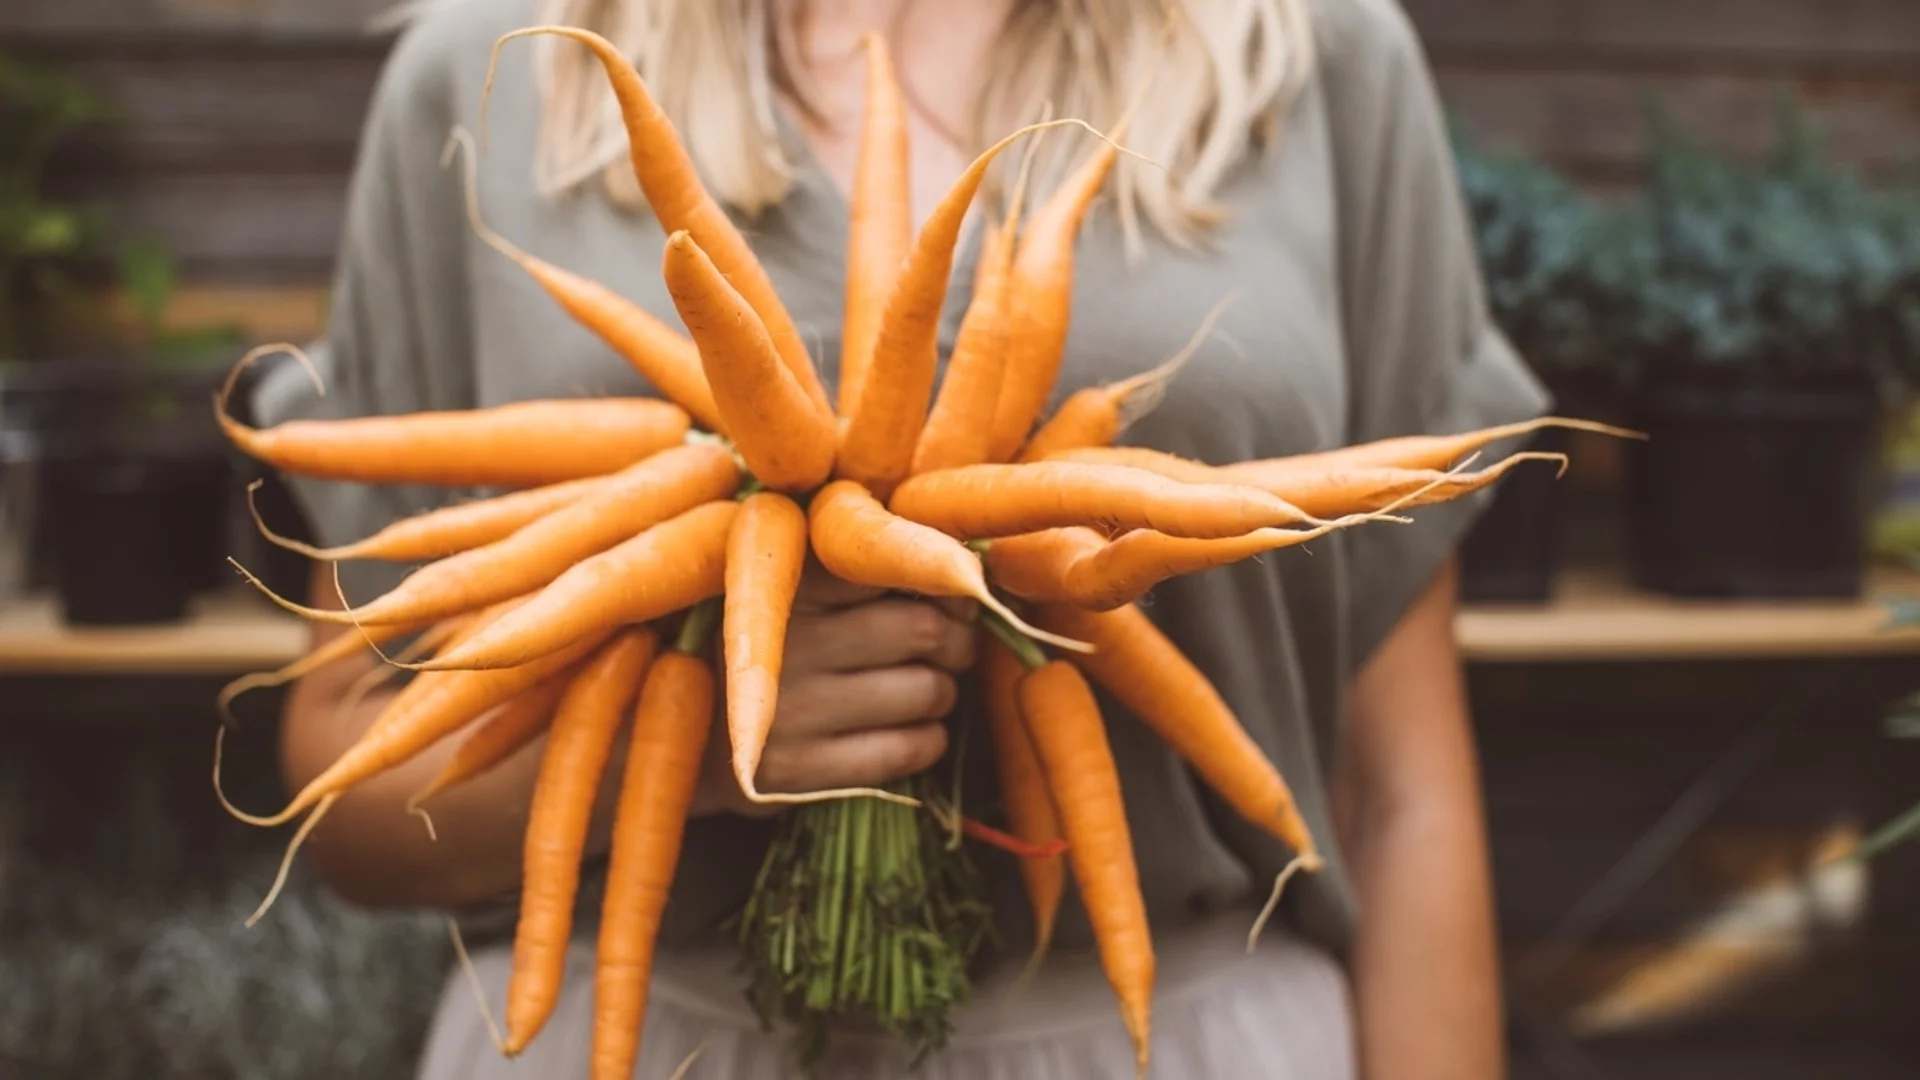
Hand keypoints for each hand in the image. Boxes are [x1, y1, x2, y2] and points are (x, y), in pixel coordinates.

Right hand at [691, 562, 976, 817]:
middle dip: (955, 641)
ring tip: (924, 689)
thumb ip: (861, 565)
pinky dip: (929, 739)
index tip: (948, 599)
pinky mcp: (798, 772)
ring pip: (926, 690)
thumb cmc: (765, 644)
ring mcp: (789, 710)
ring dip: (943, 691)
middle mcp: (785, 639)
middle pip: (924, 629)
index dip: (942, 585)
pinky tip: (911, 730)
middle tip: (949, 647)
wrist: (682, 733)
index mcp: (785, 578)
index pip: (899, 567)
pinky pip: (907, 750)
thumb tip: (973, 571)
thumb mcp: (788, 585)